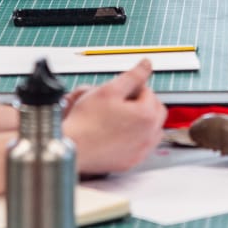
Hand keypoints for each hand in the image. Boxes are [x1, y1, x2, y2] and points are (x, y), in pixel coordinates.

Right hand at [65, 59, 165, 175]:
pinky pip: (142, 147)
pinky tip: (120, 133)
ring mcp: (140, 151)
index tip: (120, 91)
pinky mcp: (131, 162)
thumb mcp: (110, 89)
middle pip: (156, 111)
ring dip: (143, 121)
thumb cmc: (86, 121)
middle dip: (143, 103)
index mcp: (146, 115)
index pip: (149, 92)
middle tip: (122, 102)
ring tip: (122, 117)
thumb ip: (133, 76)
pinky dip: (136, 138)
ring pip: (152, 130)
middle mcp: (148, 135)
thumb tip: (147, 64)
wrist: (70, 147)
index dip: (134, 88)